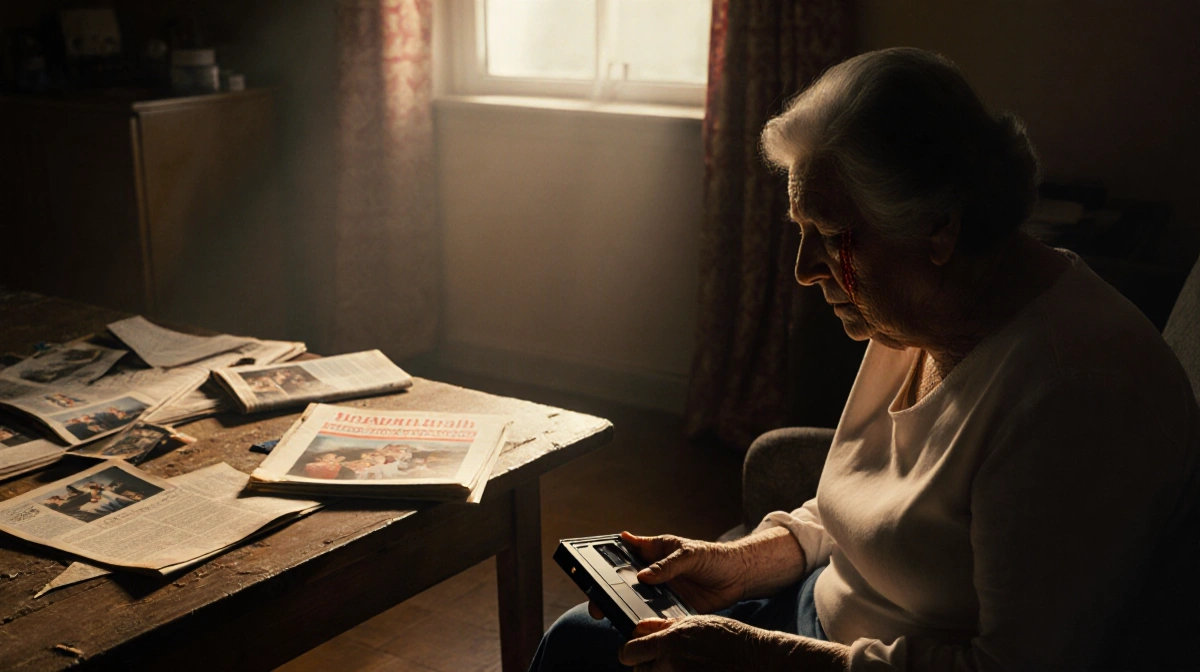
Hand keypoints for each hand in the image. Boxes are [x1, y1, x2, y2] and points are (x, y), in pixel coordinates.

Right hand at [587, 531, 747, 618]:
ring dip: (627, 610)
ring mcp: (661, 593)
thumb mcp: (689, 554)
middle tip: (598, 604)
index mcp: (653, 553)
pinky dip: (648, 623)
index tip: (590, 567)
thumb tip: (644, 577)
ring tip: (616, 618)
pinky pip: (655, 618)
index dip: (608, 559)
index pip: (625, 553)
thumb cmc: (712, 556)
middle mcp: (653, 574)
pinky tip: (641, 629)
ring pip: (637, 603)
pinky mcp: (672, 609)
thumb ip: (667, 565)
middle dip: (608, 593)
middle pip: (623, 583)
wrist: (738, 576)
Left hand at [619, 616, 849, 671]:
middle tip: (665, 660)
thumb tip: (641, 628)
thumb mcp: (697, 623)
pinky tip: (694, 671)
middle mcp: (671, 665)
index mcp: (670, 642)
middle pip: (640, 671)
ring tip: (684, 666)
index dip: (630, 653)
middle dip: (648, 666)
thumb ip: (666, 626)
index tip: (634, 653)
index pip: (629, 653)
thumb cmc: (731, 639)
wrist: (759, 662)